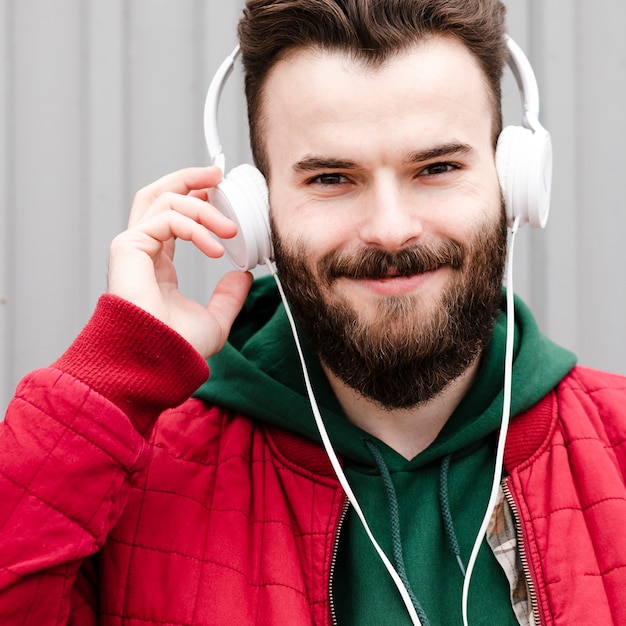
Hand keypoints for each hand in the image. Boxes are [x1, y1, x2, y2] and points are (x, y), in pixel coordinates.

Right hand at [108, 166, 252, 357]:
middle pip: (159, 195)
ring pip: (164, 200)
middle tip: (218, 174)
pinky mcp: (128, 248)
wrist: (158, 362)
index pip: (173, 217)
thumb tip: (243, 275)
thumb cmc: (177, 346)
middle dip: (188, 178)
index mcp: (158, 263)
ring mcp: (132, 247)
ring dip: (202, 206)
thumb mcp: (215, 319)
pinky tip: (216, 247)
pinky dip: (195, 227)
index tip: (222, 193)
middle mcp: (143, 250)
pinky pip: (165, 219)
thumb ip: (228, 297)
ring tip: (230, 227)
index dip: (196, 199)